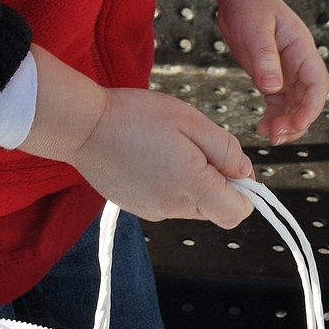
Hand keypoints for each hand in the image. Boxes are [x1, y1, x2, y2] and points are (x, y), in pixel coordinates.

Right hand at [19, 47, 253, 227]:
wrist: (83, 127)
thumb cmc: (135, 116)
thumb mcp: (189, 119)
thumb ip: (224, 148)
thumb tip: (244, 171)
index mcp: (192, 186)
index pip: (238, 211)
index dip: (243, 188)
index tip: (229, 161)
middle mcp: (174, 208)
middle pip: (215, 208)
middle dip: (217, 181)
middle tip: (194, 144)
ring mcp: (153, 211)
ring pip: (191, 205)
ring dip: (192, 181)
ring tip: (168, 146)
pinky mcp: (136, 207)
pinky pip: (167, 201)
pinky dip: (169, 183)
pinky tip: (151, 156)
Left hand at [207, 0, 328, 144]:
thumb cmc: (249, 4)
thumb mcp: (255, 29)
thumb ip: (265, 58)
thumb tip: (272, 89)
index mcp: (302, 49)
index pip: (317, 84)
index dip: (311, 108)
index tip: (296, 124)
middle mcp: (298, 62)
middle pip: (308, 100)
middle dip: (297, 121)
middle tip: (276, 136)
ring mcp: (287, 70)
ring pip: (295, 105)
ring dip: (285, 124)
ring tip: (268, 136)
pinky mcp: (273, 75)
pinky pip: (279, 103)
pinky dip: (274, 117)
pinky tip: (262, 126)